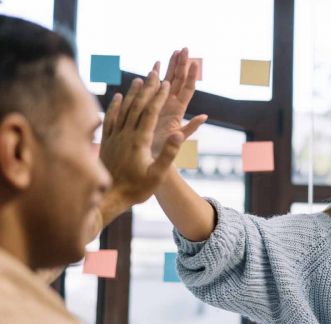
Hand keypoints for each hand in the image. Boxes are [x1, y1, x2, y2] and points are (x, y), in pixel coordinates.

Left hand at [99, 70, 180, 215]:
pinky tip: (118, 96)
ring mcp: (114, 137)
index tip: (166, 83)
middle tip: (155, 72)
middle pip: (137, 106)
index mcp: (139, 141)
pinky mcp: (107, 141)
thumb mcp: (157, 174)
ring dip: (133, 93)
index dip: (158, 97)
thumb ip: (169, 153)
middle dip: (147, 88)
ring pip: (124, 109)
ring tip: (140, 79)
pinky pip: (111, 118)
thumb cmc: (137, 189)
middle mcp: (125, 135)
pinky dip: (115, 105)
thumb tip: (177, 133)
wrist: (109, 198)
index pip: (150, 113)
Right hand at [152, 48, 206, 158]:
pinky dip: (154, 76)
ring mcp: (161, 105)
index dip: (191, 75)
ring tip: (174, 51)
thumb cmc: (163, 153)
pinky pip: (152, 88)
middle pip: (178, 81)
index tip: (194, 61)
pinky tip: (156, 65)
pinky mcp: (150, 107)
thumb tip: (205, 116)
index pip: (187, 89)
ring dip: (171, 66)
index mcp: (178, 111)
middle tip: (185, 48)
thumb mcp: (178, 140)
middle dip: (181, 64)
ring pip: (167, 81)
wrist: (149, 161)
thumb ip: (190, 128)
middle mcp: (171, 106)